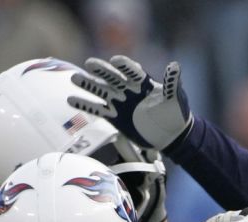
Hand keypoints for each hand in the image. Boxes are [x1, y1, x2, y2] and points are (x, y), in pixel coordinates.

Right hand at [69, 56, 192, 150]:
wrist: (170, 135)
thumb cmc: (175, 114)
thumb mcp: (176, 98)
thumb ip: (172, 83)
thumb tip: (175, 66)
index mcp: (143, 82)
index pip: (132, 71)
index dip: (124, 66)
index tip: (116, 61)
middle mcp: (128, 89)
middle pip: (112, 77)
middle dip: (102, 70)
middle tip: (90, 64)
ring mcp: (119, 102)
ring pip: (101, 90)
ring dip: (88, 85)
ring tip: (74, 79)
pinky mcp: (114, 116)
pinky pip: (97, 109)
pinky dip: (85, 105)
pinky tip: (71, 100)